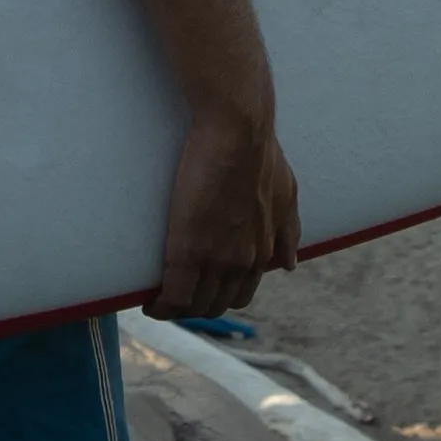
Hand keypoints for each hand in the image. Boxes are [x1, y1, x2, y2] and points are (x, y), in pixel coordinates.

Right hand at [153, 105, 300, 320]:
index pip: (240, 294)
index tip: (201, 290)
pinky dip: (161, 306)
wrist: (239, 132)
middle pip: (217, 304)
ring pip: (195, 305)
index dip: (219, 297)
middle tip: (176, 293)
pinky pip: (173, 296)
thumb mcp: (286, 195)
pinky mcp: (188, 251)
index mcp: (264, 251)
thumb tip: (290, 262)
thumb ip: (288, 230)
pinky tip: (150, 303)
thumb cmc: (261, 154)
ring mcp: (216, 259)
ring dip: (177, 308)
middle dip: (196, 305)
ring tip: (160, 299)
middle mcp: (244, 262)